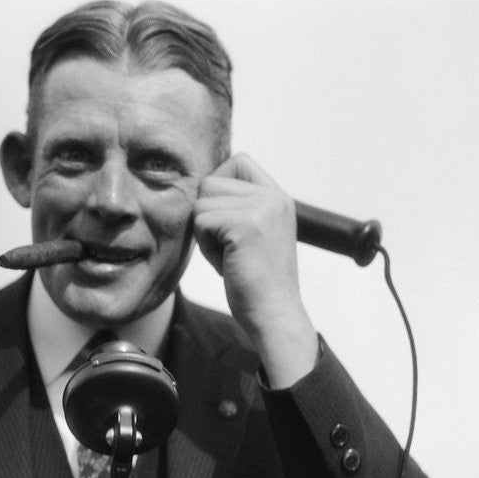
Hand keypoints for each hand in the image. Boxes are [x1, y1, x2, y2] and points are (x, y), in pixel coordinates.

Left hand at [195, 153, 318, 386]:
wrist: (274, 316)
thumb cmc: (256, 283)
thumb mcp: (253, 234)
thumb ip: (237, 207)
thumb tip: (202, 186)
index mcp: (278, 197)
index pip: (237, 161)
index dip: (219, 187)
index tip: (226, 222)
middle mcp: (273, 196)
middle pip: (210, 181)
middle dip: (208, 215)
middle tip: (228, 247)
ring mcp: (261, 208)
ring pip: (201, 202)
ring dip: (205, 234)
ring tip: (229, 257)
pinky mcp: (245, 224)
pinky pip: (200, 221)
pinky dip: (205, 246)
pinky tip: (227, 264)